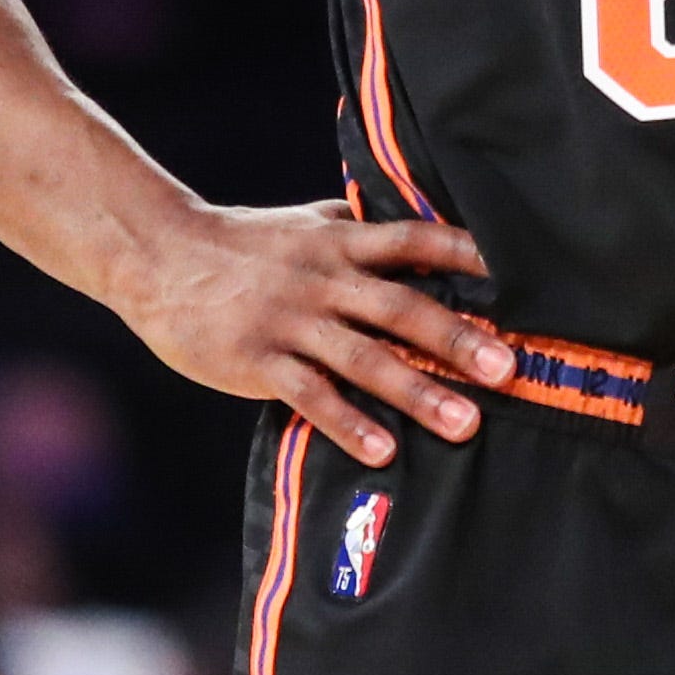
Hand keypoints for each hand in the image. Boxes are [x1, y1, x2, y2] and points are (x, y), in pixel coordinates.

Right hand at [115, 200, 512, 469]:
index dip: (463, 253)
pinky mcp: (257, 360)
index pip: (412, 241)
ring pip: (363, 358)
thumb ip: (358, 230)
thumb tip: (420, 226)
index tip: (516, 274)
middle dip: (457, 338)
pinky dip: (348, 423)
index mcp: (339, 242)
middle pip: (400, 307)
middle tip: (507, 369)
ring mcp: (290, 321)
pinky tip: (383, 450)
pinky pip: (311, 396)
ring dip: (417, 391)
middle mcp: (322, 278)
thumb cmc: (242, 243)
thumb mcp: (305, 223)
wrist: (158, 255)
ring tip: (464, 423)